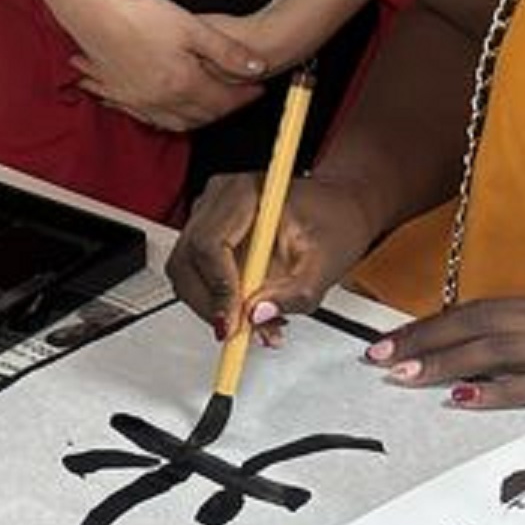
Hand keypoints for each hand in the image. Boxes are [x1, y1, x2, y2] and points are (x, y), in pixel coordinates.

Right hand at [68, 0, 265, 132]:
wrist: (96, 14)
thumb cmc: (139, 16)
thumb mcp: (193, 28)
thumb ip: (227, 52)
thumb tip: (257, 67)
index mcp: (183, 84)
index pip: (224, 101)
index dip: (245, 96)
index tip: (257, 88)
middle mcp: (161, 100)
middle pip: (202, 116)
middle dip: (224, 109)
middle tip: (237, 96)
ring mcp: (139, 101)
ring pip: (176, 122)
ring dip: (197, 118)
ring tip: (209, 106)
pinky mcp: (121, 96)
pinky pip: (149, 118)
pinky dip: (165, 118)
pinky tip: (168, 109)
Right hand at [169, 172, 371, 337]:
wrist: (338, 209)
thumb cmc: (334, 222)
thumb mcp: (326, 263)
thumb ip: (294, 293)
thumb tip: (258, 313)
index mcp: (244, 193)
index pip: (209, 245)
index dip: (217, 289)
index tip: (234, 322)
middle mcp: (218, 200)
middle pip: (187, 262)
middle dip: (211, 305)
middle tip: (243, 331)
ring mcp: (208, 216)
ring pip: (185, 273)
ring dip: (213, 307)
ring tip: (257, 321)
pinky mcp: (207, 235)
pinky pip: (195, 275)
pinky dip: (216, 301)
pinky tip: (249, 308)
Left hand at [368, 291, 524, 418]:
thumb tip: (488, 363)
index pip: (484, 309)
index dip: (435, 324)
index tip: (392, 341)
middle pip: (481, 324)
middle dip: (425, 340)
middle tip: (379, 358)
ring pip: (501, 349)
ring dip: (447, 363)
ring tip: (404, 376)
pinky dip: (498, 390)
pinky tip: (464, 399)